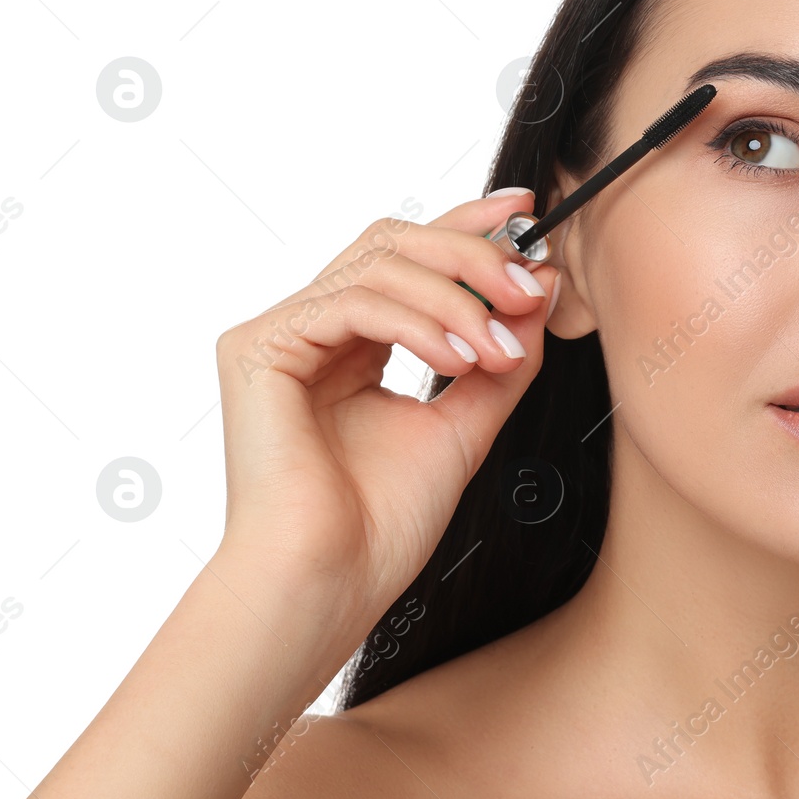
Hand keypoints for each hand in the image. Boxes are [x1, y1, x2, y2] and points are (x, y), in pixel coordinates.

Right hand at [212, 191, 559, 638]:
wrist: (327, 586)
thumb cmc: (381, 526)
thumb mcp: (466, 426)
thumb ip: (501, 357)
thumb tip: (541, 287)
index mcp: (354, 343)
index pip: (411, 256)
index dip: (468, 225)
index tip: (529, 213)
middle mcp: (313, 328)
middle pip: (394, 242)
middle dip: (472, 254)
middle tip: (527, 285)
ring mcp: (281, 334)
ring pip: (378, 263)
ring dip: (456, 297)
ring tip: (499, 347)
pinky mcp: (257, 348)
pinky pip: (351, 301)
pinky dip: (417, 322)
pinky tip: (457, 359)